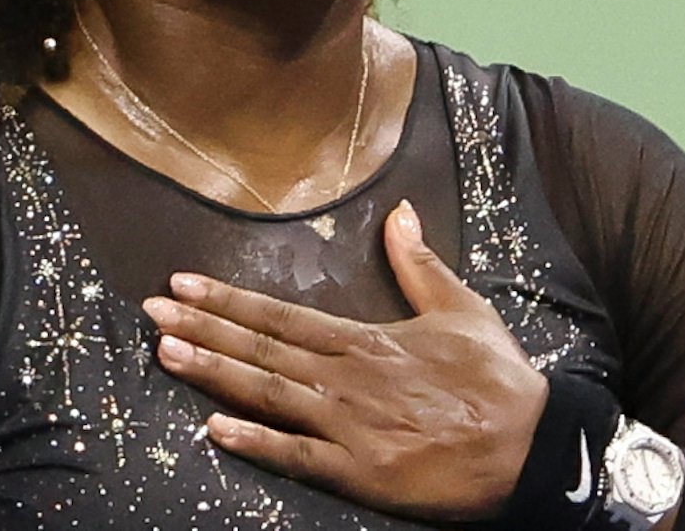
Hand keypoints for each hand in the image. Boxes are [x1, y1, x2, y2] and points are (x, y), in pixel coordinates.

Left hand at [141, 201, 548, 521]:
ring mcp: (351, 427)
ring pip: (269, 396)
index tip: (181, 284)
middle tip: (150, 313)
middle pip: (262, 351)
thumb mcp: (462, 309)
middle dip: (203, 329)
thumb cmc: (498, 380)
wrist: (533, 447)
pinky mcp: (362, 472)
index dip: (228, 300)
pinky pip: (299, 457)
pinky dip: (257, 444)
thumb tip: (400, 211)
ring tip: (167, 354)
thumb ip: (419, 264)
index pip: (282, 316)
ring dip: (216, 375)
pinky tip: (215, 432)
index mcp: (367, 340)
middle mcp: (348, 379)